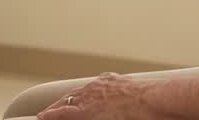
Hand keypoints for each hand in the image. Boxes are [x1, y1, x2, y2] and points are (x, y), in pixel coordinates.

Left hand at [39, 74, 161, 119]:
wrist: (153, 100)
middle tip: (53, 109)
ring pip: (68, 102)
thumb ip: (131, 97)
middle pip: (76, 94)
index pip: (90, 89)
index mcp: (110, 82)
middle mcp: (98, 86)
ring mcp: (91, 97)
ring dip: (56, 108)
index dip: (80, 96)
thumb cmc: (155, 100)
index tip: (74, 101)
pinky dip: (53, 114)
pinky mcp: (87, 110)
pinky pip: (65, 112)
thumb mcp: (140, 94)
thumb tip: (133, 104)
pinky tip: (43, 117)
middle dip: (64, 101)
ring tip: (45, 115)